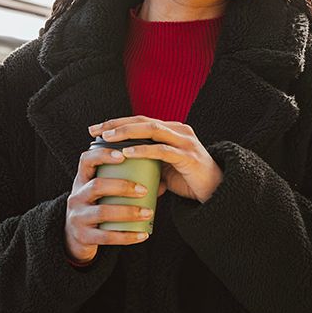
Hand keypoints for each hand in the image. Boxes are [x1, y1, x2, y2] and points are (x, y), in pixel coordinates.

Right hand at [64, 141, 161, 263]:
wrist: (75, 239)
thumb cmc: (96, 209)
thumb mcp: (103, 195)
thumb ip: (126, 185)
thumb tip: (161, 182)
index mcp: (82, 181)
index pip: (86, 160)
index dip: (102, 155)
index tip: (123, 155)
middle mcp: (76, 197)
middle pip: (97, 186)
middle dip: (122, 186)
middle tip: (144, 190)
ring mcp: (78, 217)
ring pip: (102, 212)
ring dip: (128, 212)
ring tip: (148, 212)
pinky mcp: (83, 236)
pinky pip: (106, 237)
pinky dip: (127, 236)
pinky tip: (143, 234)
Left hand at [86, 117, 222, 203]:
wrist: (216, 192)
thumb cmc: (189, 180)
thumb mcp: (165, 168)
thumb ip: (149, 163)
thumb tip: (125, 170)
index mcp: (171, 130)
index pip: (140, 120)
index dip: (117, 122)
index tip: (96, 128)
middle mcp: (178, 130)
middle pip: (143, 121)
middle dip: (117, 124)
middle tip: (95, 130)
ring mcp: (184, 141)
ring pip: (152, 129)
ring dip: (127, 132)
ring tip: (108, 138)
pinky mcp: (187, 156)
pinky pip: (162, 150)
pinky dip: (143, 150)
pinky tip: (128, 152)